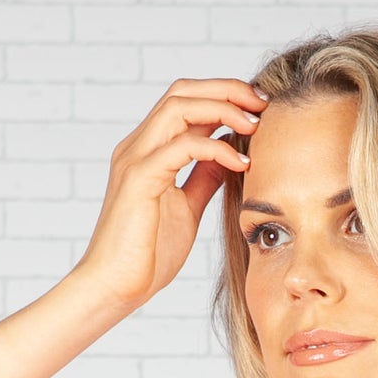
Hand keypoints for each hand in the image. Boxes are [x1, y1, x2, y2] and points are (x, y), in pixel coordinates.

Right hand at [72, 76, 268, 313]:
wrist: (115, 288)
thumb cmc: (147, 255)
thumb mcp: (186, 209)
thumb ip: (202, 179)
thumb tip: (226, 156)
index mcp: (147, 150)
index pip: (184, 102)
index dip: (222, 96)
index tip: (258, 107)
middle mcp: (137, 146)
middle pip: (182, 91)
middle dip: (226, 89)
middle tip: (263, 102)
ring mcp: (135, 159)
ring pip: (180, 108)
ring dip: (223, 109)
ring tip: (255, 124)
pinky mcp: (139, 179)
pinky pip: (182, 147)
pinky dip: (216, 149)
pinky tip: (240, 163)